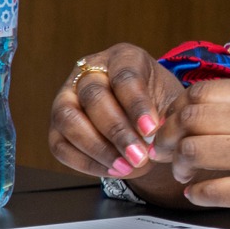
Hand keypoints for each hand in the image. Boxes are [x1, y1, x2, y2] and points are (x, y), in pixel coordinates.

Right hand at [48, 44, 182, 187]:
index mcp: (123, 57)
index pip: (124, 77)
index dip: (137, 105)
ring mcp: (66, 98)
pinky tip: (114, 170)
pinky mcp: (56, 127)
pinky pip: (60, 146)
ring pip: (69, 120)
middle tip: (140, 156)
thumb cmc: (163, 105)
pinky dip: (86, 163)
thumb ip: (167, 116)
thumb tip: (157, 141)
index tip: (152, 130)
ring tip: (127, 167)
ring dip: (98, 149)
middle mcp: (88, 73)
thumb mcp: (173, 102)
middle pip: (94, 98)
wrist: (148, 120)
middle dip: (117, 131)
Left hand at [152, 80, 229, 228]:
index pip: (201, 92)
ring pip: (195, 151)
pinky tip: (201, 194)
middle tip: (168, 153)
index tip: (173, 126)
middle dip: (169, 138)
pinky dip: (198, 194)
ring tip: (187, 174)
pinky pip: (215, 190)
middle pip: (191, 119)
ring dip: (181, 166)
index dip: (176, 110)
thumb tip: (200, 115)